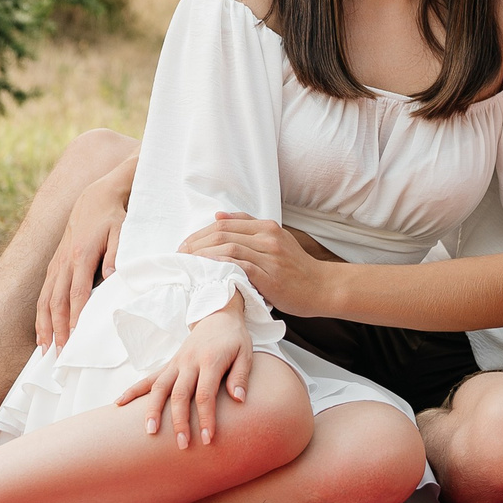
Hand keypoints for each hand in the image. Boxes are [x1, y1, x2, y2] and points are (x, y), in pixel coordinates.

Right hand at [37, 173, 128, 347]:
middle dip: (57, 329)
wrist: (96, 197)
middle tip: (58, 355)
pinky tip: (42, 330)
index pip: (77, 293)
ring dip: (44, 325)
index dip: (74, 317)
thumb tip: (112, 280)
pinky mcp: (54, 263)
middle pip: (57, 301)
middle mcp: (65, 261)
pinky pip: (44, 292)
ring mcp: (57, 263)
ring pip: (46, 299)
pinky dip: (41, 313)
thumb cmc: (113, 217)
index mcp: (82, 255)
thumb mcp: (121, 233)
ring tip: (44, 349)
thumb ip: (116, 256)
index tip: (74, 338)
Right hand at [116, 301, 251, 447]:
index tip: (208, 439)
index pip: (205, 394)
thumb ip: (241, 376)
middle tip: (182, 445)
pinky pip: (148, 379)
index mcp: (210, 361)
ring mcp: (176, 363)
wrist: (218, 314)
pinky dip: (133, 391)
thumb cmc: (234, 338)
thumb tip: (239, 399)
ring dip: (152, 410)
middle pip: (179, 395)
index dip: (206, 418)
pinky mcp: (169, 364)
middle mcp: (189, 362)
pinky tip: (119, 404)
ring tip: (149, 432)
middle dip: (179, 422)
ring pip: (159, 388)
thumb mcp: (246, 353)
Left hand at [178, 211, 335, 314]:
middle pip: (223, 233)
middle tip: (181, 254)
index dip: (201, 233)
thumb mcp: (276, 240)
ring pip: (229, 247)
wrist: (322, 287)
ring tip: (188, 263)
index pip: (225, 224)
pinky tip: (208, 270)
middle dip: (197, 243)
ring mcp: (270, 256)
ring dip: (204, 254)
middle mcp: (268, 237)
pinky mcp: (271, 275)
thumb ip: (248, 227)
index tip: (186, 244)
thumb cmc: (296, 268)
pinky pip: (241, 266)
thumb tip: (218, 216)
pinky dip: (222, 265)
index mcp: (267, 227)